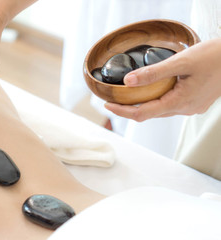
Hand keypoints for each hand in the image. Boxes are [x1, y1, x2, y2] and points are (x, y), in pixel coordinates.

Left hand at [105, 38, 220, 121]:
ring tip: (127, 95)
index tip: (107, 104)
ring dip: (143, 104)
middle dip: (129, 108)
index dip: (122, 111)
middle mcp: (185, 109)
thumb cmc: (216, 57)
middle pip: (149, 114)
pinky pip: (171, 105)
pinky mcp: (196, 102)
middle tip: (112, 99)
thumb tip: (128, 81)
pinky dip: (157, 99)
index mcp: (180, 102)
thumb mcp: (181, 62)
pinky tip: (152, 90)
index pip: (142, 114)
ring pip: (161, 109)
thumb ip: (153, 73)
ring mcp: (191, 107)